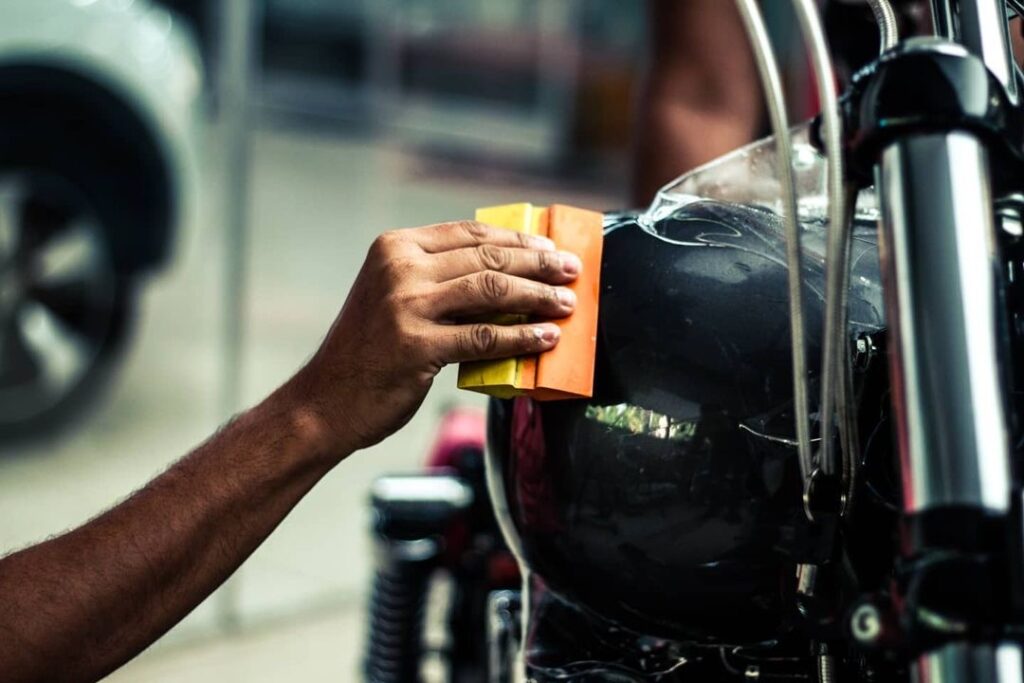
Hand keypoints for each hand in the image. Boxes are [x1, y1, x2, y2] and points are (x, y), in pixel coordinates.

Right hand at [288, 220, 580, 456]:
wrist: (325, 401)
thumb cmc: (368, 351)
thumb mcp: (393, 297)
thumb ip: (437, 279)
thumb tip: (507, 271)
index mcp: (394, 248)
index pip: (470, 233)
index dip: (519, 238)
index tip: (551, 246)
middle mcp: (399, 269)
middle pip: (487, 257)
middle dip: (538, 262)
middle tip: (572, 270)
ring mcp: (406, 306)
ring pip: (491, 290)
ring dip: (538, 296)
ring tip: (567, 303)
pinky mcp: (417, 346)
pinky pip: (484, 337)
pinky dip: (522, 336)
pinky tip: (546, 338)